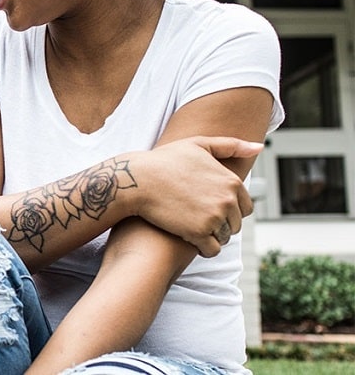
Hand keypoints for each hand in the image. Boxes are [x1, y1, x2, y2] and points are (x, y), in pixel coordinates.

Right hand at [133, 136, 261, 257]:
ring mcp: (214, 217)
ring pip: (224, 238)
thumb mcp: (198, 144)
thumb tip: (258, 148)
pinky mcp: (199, 233)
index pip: (245, 207)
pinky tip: (189, 240)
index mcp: (232, 181)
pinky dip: (204, 249)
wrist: (137, 179)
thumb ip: (231, 145)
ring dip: (211, 237)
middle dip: (220, 225)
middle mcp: (227, 200)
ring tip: (192, 228)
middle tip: (198, 219)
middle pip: (235, 225)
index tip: (209, 208)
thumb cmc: (164, 160)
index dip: (228, 210)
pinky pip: (212, 250)